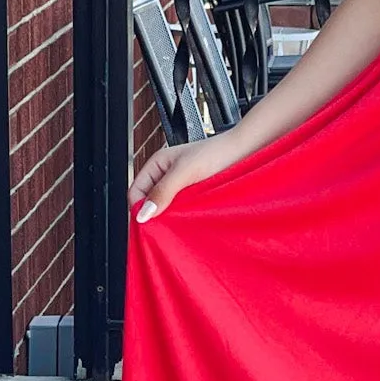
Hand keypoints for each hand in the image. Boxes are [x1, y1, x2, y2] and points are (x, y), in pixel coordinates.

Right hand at [129, 132, 245, 220]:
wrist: (243, 152)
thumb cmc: (215, 154)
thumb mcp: (184, 172)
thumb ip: (163, 191)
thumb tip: (144, 213)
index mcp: (156, 165)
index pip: (136, 193)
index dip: (139, 209)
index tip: (148, 225)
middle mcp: (165, 176)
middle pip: (149, 202)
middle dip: (154, 215)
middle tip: (163, 228)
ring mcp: (179, 186)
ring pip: (165, 207)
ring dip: (169, 217)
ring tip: (177, 224)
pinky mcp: (193, 195)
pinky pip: (180, 209)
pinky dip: (182, 216)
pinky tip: (188, 221)